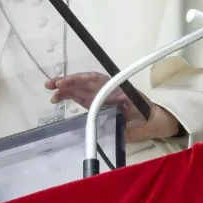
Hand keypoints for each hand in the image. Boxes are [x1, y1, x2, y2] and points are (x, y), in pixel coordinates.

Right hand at [44, 72, 180, 141]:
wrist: (151, 122)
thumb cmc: (145, 112)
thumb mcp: (137, 107)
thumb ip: (125, 107)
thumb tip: (112, 109)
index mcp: (112, 86)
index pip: (93, 80)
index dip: (78, 80)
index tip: (64, 82)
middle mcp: (103, 89)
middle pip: (82, 83)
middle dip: (66, 82)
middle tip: (51, 85)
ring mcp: (98, 97)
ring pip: (78, 90)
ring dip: (64, 90)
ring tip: (50, 93)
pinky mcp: (94, 106)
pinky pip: (79, 99)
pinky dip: (68, 98)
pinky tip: (56, 99)